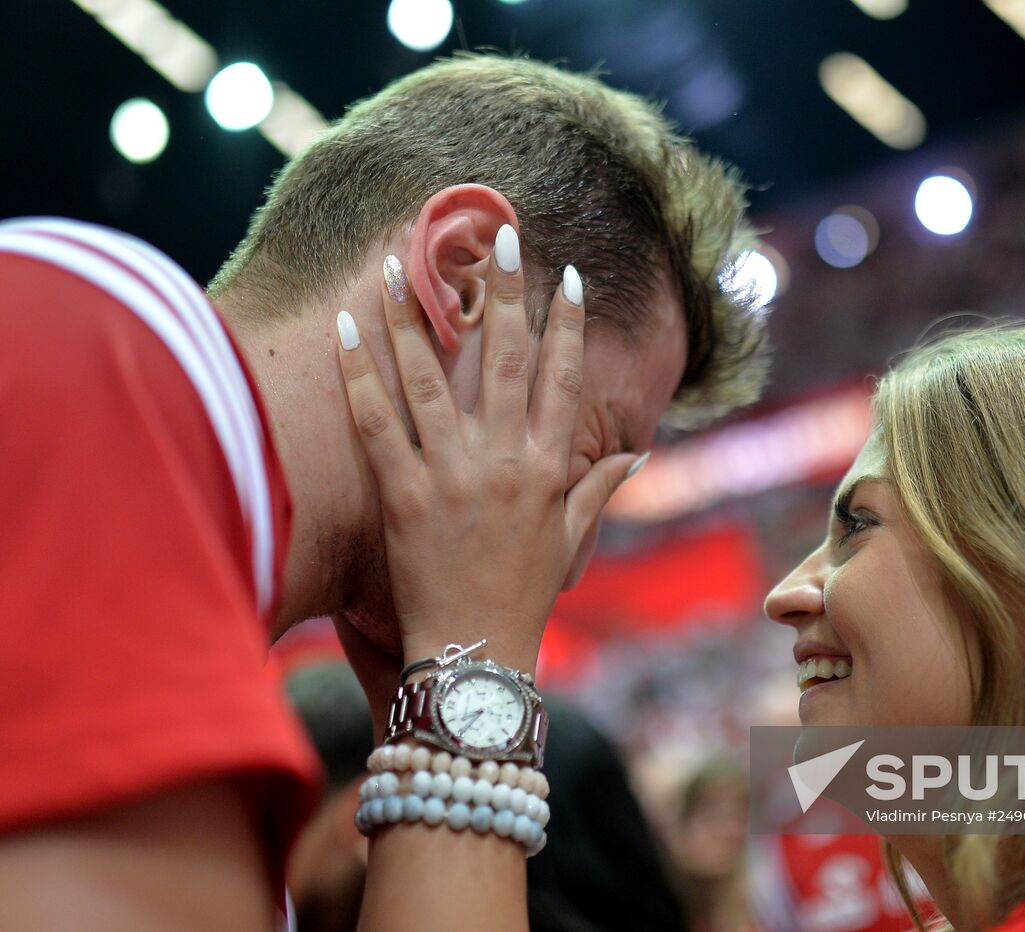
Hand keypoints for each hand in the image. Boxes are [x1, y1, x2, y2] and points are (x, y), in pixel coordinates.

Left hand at [333, 226, 640, 672]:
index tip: (568, 276)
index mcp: (549, 469)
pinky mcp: (403, 493)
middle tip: (499, 237)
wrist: (476, 652)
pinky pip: (377, 422)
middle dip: (505, 293)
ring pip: (431, 378)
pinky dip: (360, 372)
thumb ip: (600, 491)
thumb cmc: (525, 597)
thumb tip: (636, 455)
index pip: (564, 380)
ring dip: (414, 314)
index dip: (568, 325)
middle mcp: (504, 461)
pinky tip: (348, 326)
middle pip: (505, 360)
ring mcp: (452, 473)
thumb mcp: (569, 542)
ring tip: (398, 261)